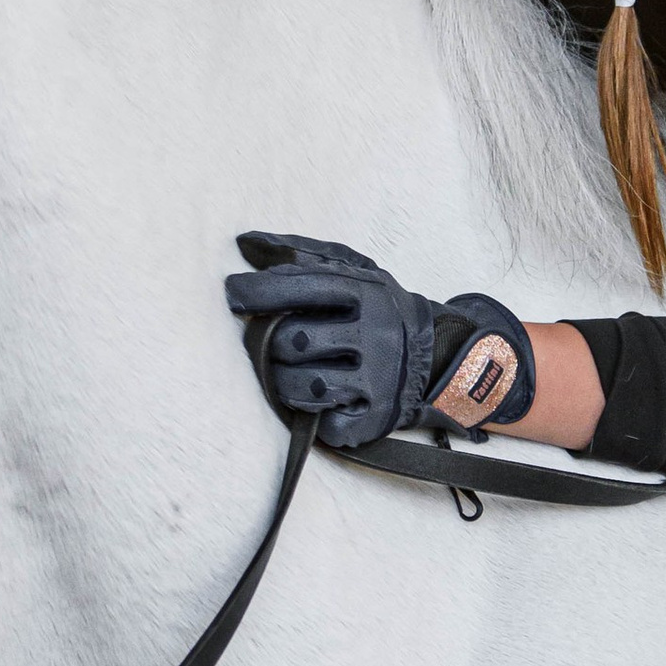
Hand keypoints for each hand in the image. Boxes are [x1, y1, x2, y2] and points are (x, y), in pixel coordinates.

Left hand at [224, 234, 536, 447]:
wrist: (433, 357)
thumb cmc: (375, 310)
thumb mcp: (350, 270)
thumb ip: (299, 253)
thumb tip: (245, 241)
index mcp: (365, 292)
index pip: (301, 287)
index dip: (258, 291)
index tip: (232, 294)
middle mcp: (374, 334)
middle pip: (293, 341)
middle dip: (271, 343)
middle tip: (269, 344)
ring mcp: (377, 379)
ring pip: (303, 387)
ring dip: (283, 382)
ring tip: (287, 372)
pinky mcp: (376, 416)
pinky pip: (327, 424)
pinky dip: (315, 417)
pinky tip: (321, 401)